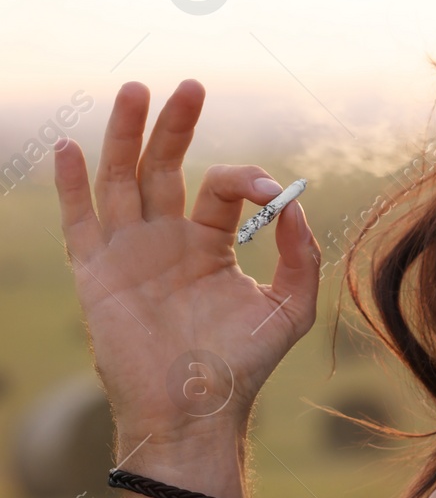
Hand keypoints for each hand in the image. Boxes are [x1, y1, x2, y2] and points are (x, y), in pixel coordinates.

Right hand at [51, 79, 321, 447]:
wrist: (196, 412)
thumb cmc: (242, 366)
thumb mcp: (289, 308)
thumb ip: (302, 256)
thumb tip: (294, 207)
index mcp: (209, 243)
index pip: (220, 187)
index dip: (246, 178)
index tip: (270, 191)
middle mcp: (166, 240)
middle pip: (164, 166)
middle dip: (176, 125)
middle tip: (190, 85)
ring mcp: (129, 253)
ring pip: (122, 179)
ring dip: (125, 134)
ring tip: (136, 90)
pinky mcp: (98, 274)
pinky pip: (80, 221)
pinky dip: (72, 185)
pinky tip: (72, 147)